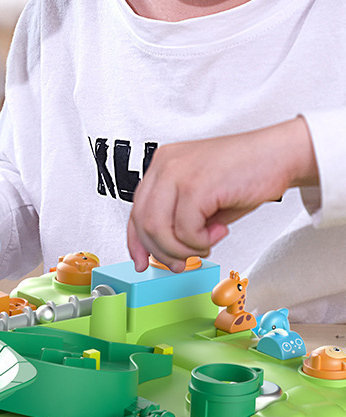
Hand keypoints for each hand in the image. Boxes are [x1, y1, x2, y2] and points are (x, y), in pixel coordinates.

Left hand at [127, 117, 317, 272]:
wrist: (280, 154)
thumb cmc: (246, 173)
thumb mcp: (202, 197)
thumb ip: (179, 218)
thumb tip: (165, 252)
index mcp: (163, 164)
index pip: (136, 210)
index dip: (136, 242)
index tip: (142, 261)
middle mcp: (165, 165)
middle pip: (143, 222)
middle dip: (163, 251)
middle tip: (183, 262)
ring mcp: (178, 173)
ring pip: (159, 230)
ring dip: (184, 249)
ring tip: (207, 243)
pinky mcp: (195, 185)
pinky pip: (186, 231)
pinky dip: (202, 242)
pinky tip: (219, 231)